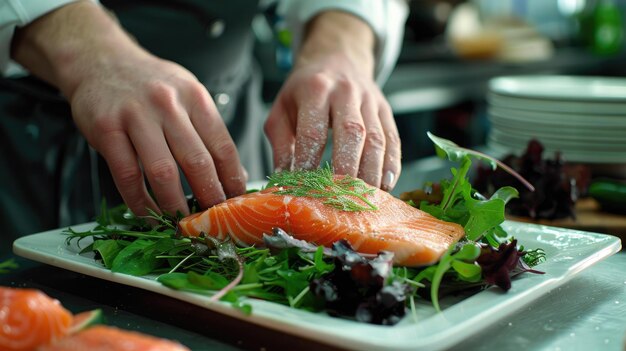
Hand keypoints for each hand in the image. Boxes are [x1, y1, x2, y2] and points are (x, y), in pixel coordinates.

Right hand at [12, 1, 245, 215]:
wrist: (100, 60)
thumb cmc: (150, 84)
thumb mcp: (187, 95)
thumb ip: (208, 130)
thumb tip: (235, 174)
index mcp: (195, 98)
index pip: (223, 146)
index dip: (232, 180)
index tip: (237, 204)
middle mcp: (168, 104)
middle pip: (197, 162)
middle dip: (209, 198)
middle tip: (214, 221)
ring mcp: (136, 116)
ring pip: (162, 172)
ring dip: (175, 205)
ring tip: (183, 223)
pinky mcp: (107, 129)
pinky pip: (128, 176)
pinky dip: (140, 202)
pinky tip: (150, 216)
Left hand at [264, 11, 400, 190]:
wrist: (336, 58)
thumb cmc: (304, 92)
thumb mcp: (281, 111)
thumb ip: (281, 147)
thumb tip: (283, 184)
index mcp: (315, 89)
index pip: (313, 132)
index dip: (309, 162)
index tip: (305, 189)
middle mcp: (346, 92)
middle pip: (351, 133)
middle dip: (346, 170)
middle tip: (339, 199)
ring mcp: (370, 101)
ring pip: (376, 139)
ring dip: (371, 173)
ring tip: (364, 200)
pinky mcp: (386, 110)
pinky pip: (393, 140)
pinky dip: (391, 166)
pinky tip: (385, 186)